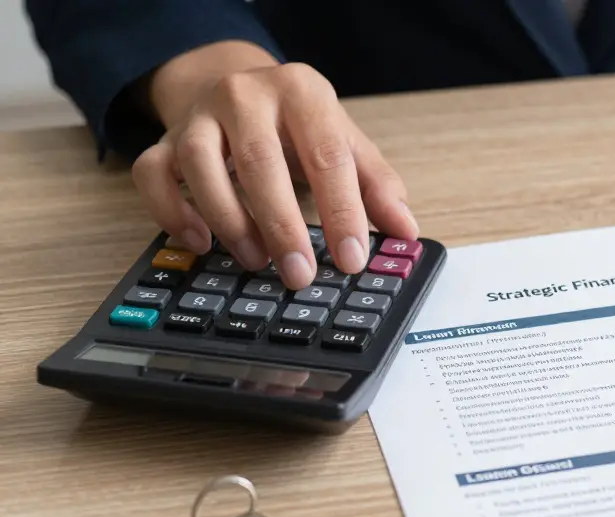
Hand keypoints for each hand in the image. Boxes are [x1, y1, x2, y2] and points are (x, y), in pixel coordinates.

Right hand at [131, 41, 419, 288]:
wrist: (239, 89)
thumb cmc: (299, 127)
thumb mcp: (346, 144)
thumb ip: (377, 186)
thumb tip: (406, 231)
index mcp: (302, 92)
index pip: (327, 155)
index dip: (342, 211)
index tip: (352, 259)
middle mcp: (245, 95)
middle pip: (260, 162)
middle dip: (282, 226)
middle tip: (300, 275)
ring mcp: (198, 116)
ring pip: (200, 165)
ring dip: (229, 222)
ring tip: (256, 261)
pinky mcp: (163, 140)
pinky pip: (153, 176)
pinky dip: (172, 213)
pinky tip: (201, 242)